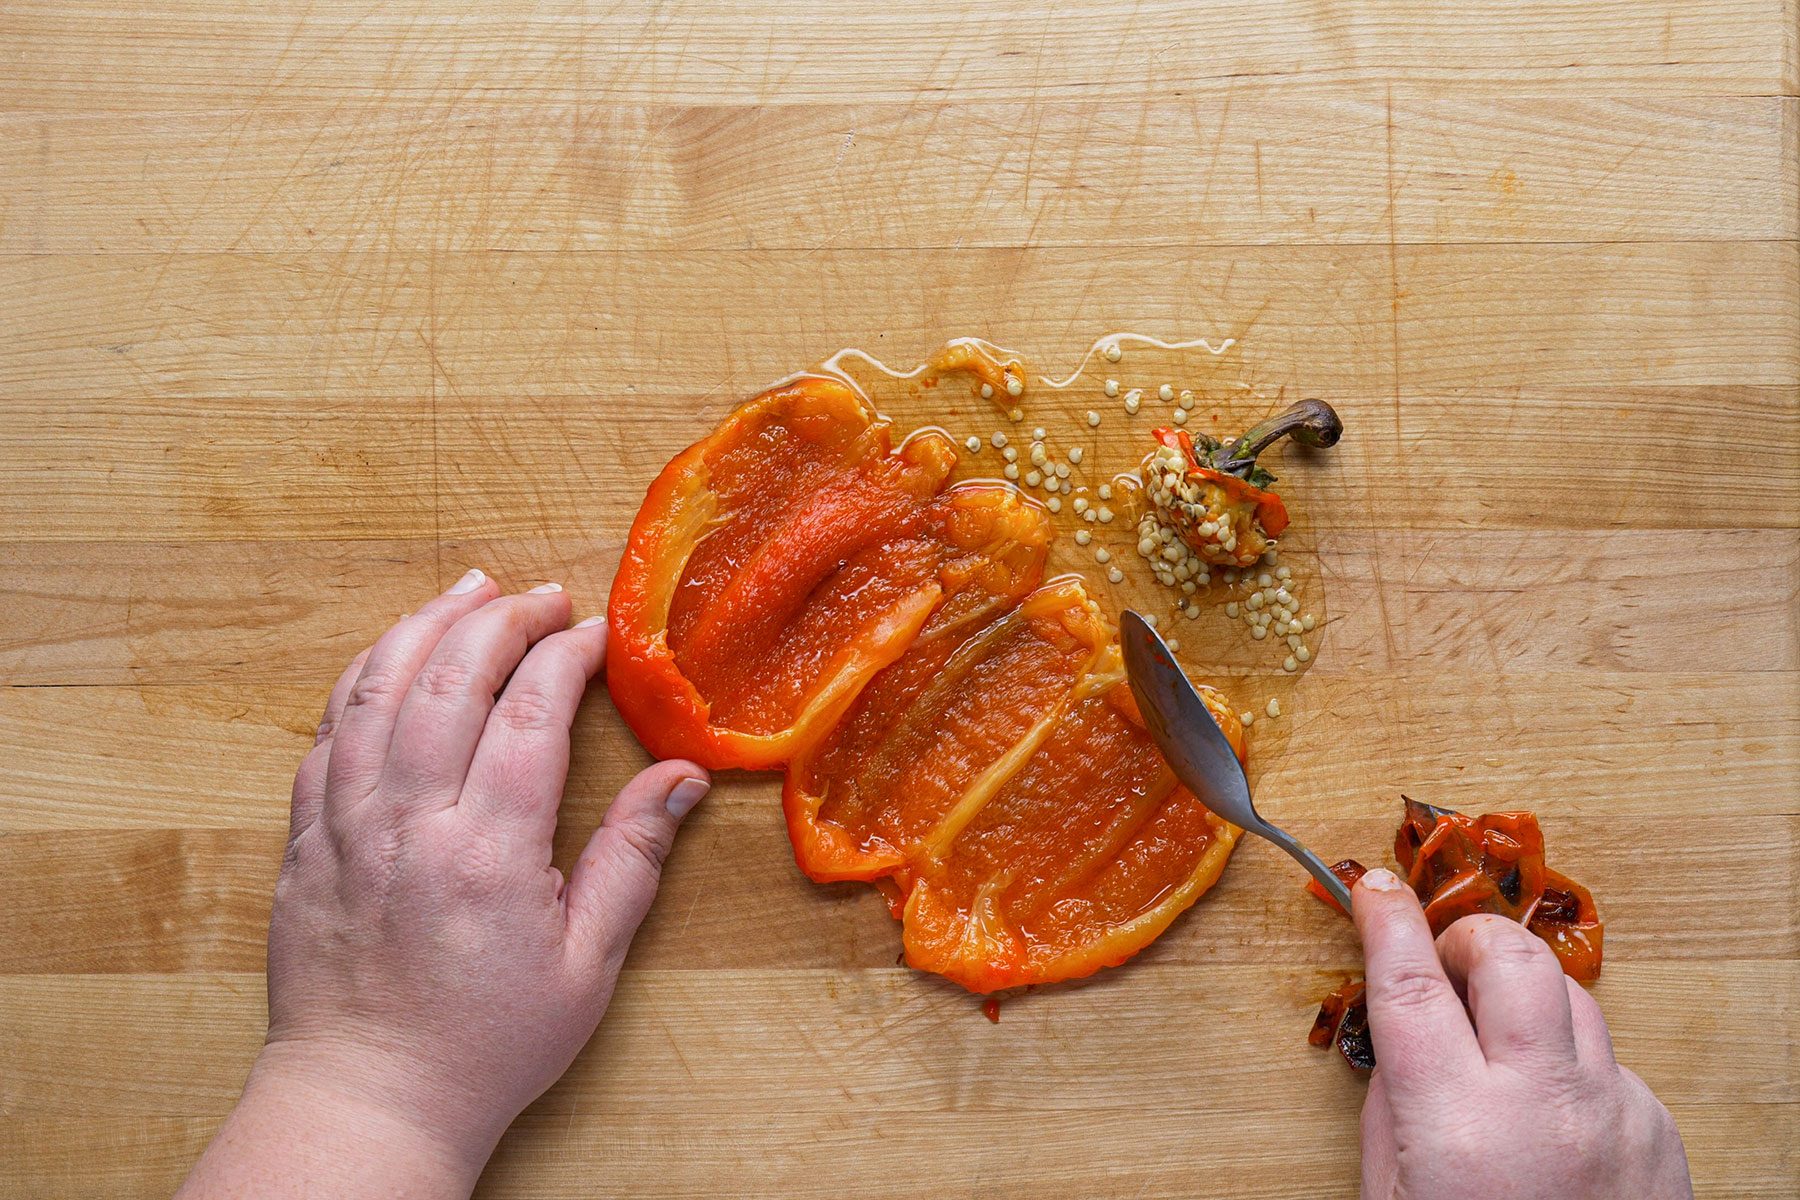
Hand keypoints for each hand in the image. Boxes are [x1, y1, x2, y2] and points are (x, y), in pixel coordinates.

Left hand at [179, 569, 708, 1198]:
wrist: (367, 1098)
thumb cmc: (485, 1045)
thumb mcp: (586, 966)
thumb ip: (631, 860)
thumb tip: (681, 777)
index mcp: (487, 853)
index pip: (529, 714)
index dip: (565, 656)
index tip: (594, 633)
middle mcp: (408, 825)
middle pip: (448, 679)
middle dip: (500, 620)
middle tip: (541, 598)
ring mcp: (345, 828)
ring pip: (375, 691)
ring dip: (422, 627)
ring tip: (467, 591)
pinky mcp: (304, 842)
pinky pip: (325, 736)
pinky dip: (361, 681)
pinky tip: (391, 660)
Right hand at [1352, 868, 1691, 1199]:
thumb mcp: (1389, 1194)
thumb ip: (1396, 1102)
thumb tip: (1404, 1028)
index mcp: (1455, 1125)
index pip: (1410, 982)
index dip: (1385, 920)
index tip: (1373, 889)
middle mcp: (1543, 1108)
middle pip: (1513, 960)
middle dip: (1471, 938)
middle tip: (1445, 961)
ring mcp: (1614, 1117)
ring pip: (1570, 999)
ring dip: (1524, 1001)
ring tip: (1496, 1043)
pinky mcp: (1660, 1135)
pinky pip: (1610, 1063)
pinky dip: (1572, 1068)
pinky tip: (1548, 1117)